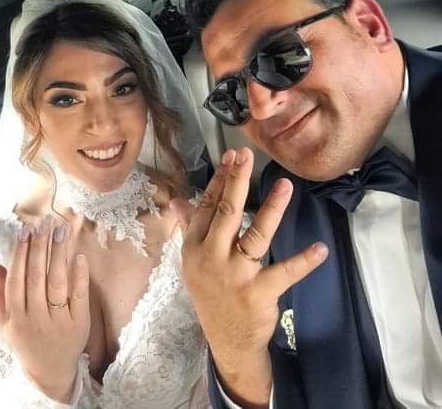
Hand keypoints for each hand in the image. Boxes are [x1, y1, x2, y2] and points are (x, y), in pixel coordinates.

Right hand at [0, 216, 89, 402]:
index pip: (16, 277)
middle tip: (45, 222)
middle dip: (40, 246)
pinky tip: (79, 256)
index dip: (20, 251)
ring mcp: (57, 320)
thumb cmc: (26, 340)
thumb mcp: (4, 322)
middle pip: (36, 275)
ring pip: (56, 281)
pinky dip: (79, 275)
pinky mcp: (78, 322)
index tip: (26, 229)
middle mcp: (35, 316)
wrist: (50, 370)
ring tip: (61, 229)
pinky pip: (78, 295)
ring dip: (58, 253)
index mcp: (14, 315)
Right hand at [181, 148, 327, 407]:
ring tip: (286, 185)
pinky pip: (283, 273)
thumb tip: (177, 200)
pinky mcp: (258, 292)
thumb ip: (189, 227)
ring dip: (271, 209)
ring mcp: (234, 275)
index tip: (231, 157)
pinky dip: (302, 261)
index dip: (219, 180)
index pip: (207, 206)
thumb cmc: (211, 292)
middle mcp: (210, 257)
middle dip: (236, 182)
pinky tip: (319, 249)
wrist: (226, 340)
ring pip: (254, 236)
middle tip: (246, 155)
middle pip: (225, 214)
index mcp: (194, 246)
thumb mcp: (192, 261)